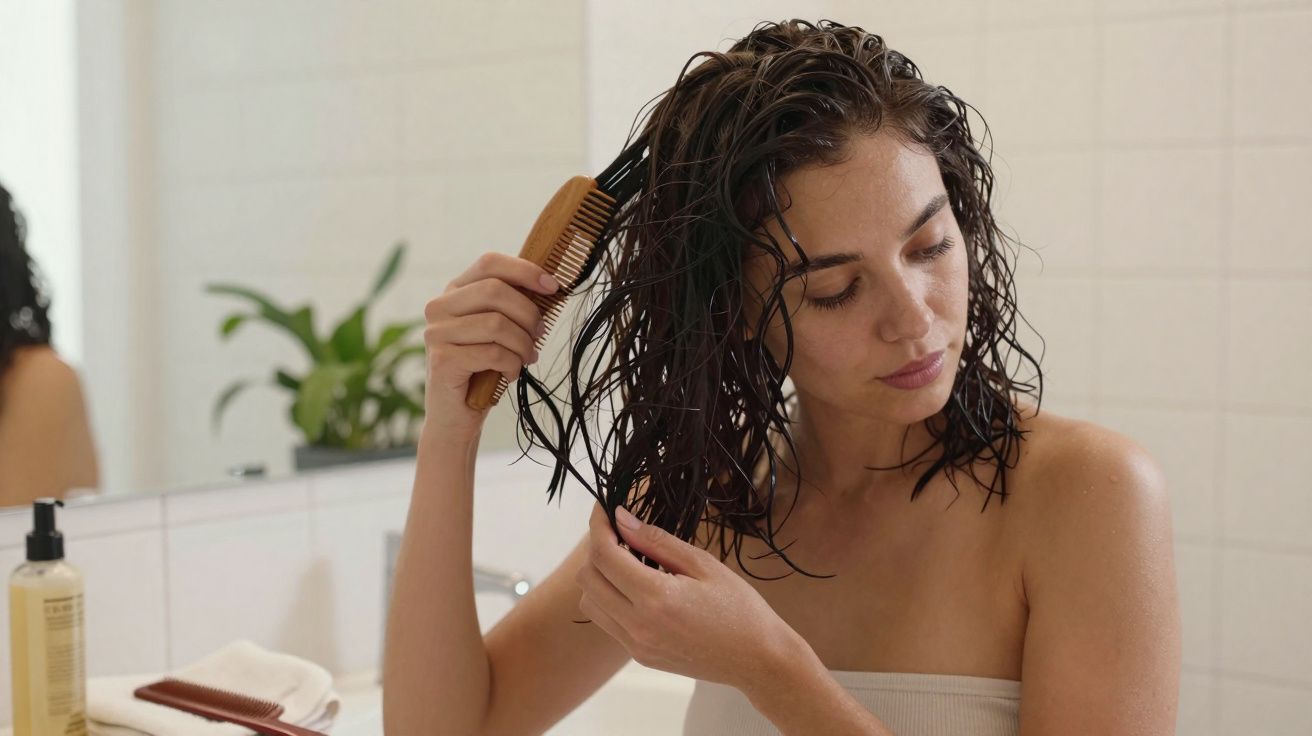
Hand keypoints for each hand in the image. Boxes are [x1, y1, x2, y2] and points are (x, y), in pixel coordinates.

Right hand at [421, 252, 559, 437]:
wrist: (456, 416)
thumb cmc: (482, 369)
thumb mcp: (499, 330)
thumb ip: (513, 306)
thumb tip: (550, 286)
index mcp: (454, 292)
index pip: (489, 263)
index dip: (525, 271)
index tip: (552, 286)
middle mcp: (439, 307)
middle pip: (496, 291)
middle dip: (528, 314)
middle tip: (539, 336)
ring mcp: (436, 333)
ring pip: (497, 324)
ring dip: (523, 344)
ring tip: (526, 358)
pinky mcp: (442, 359)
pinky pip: (493, 353)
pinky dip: (512, 365)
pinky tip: (510, 373)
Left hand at [575, 501, 806, 690]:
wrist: (757, 659)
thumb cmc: (739, 607)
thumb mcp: (703, 564)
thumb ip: (656, 540)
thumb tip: (621, 519)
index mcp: (656, 598)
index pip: (604, 555)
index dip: (597, 526)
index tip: (604, 509)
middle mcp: (638, 625)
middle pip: (588, 579)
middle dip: (596, 549)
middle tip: (618, 532)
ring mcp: (636, 645)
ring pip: (589, 603)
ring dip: (598, 576)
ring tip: (627, 560)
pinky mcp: (640, 656)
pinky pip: (606, 622)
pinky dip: (609, 598)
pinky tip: (636, 587)